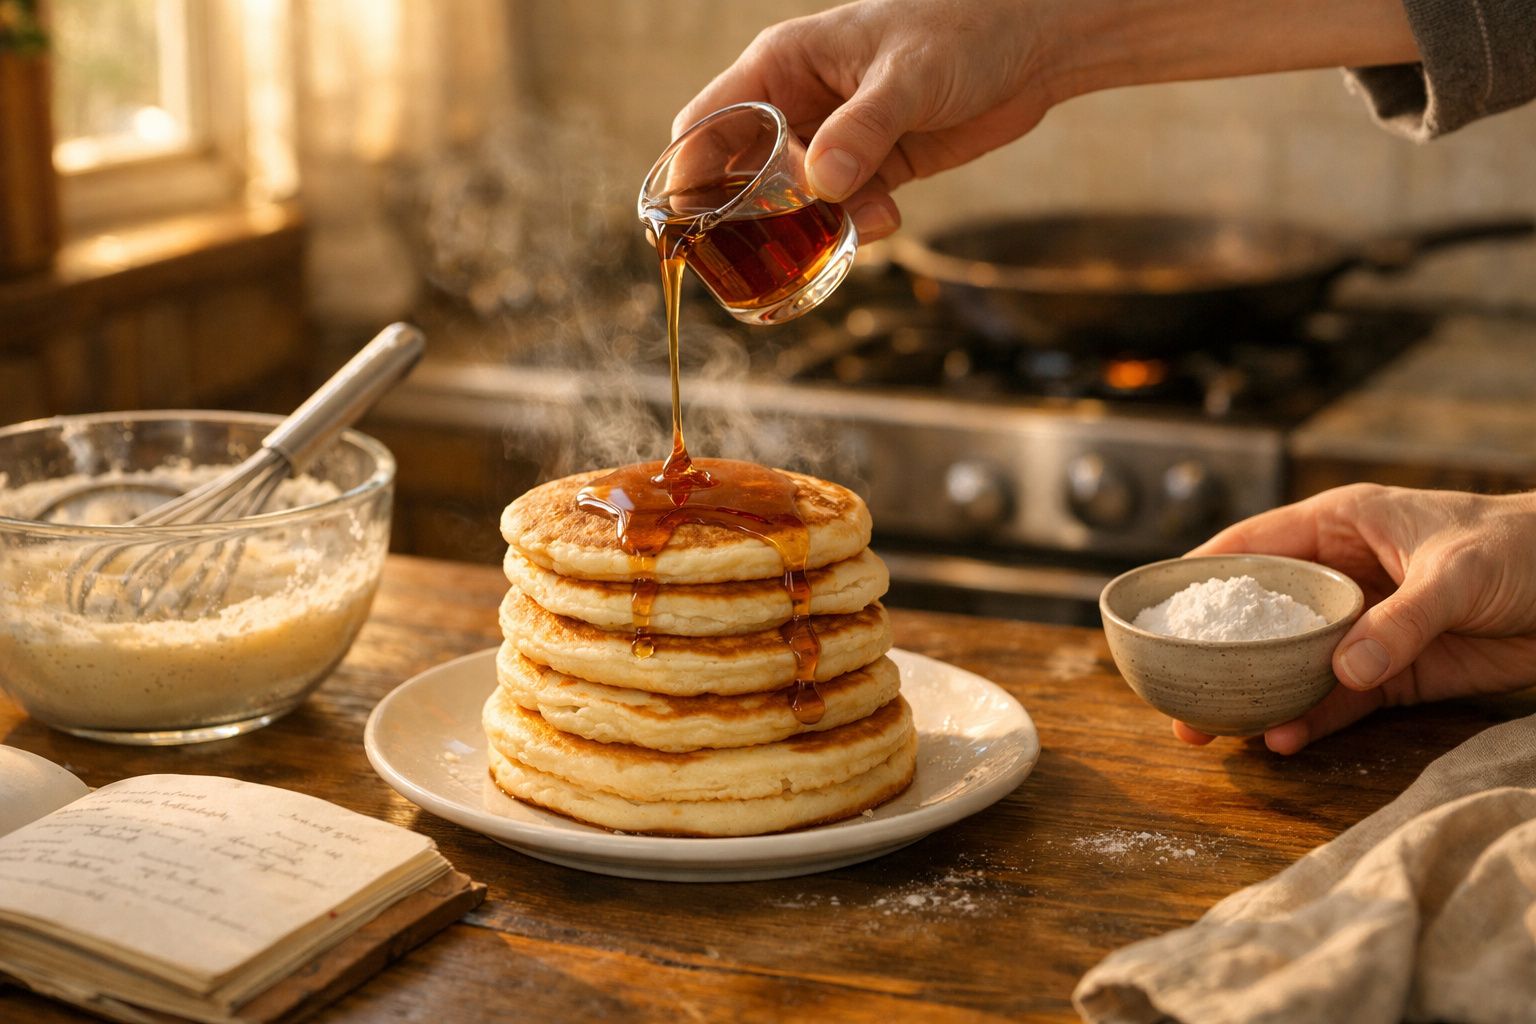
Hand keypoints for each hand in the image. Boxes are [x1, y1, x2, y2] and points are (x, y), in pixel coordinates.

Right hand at [674, 0, 1058, 240]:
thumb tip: (821, 186)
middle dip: (756, 219)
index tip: (689, 228)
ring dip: (816, 229)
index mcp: (781, 68)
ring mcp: (833, 141)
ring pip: (793, 205)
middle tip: (779, 250)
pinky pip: (840, 213)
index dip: (687, 177)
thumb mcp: (908, 77)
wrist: (1034, 45)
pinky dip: (854, 228)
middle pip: (742, 177)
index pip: (706, 126)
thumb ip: (863, 130)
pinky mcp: (871, 168)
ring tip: (866, 219)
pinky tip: (888, 217)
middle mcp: (797, 106)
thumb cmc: (964, 30)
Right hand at [1175, 484, 1535, 753]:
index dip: (1198, 576)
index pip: (1251, 547)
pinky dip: (1312, 722)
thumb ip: (1400, 622)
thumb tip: (1342, 673)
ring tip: (1209, 733)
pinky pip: (1340, 701)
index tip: (1154, 611)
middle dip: (1213, 654)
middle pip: (1259, 617)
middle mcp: (1340, 577)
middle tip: (1171, 693)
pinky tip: (1283, 741)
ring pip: (1290, 666)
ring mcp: (1364, 628)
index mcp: (1339, 527)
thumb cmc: (1527, 546)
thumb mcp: (1458, 572)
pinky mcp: (1394, 673)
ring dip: (1252, 699)